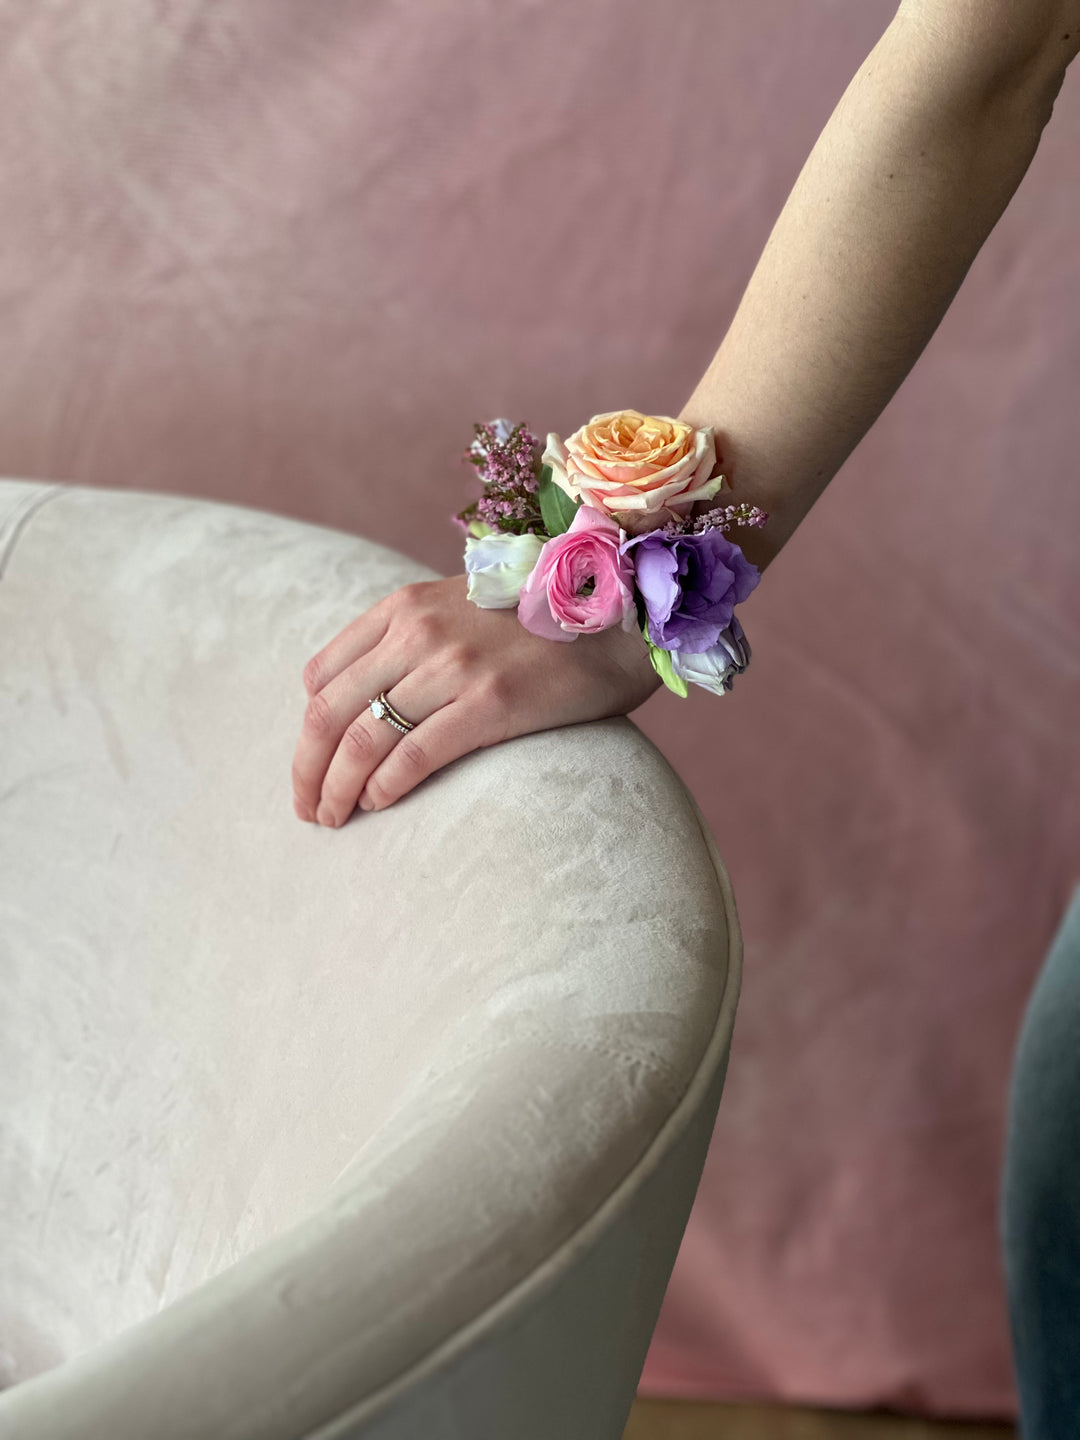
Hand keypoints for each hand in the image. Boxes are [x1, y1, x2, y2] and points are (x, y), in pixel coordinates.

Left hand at [291, 574, 660, 824]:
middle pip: (328, 711)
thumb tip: (368, 704)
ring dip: (336, 789)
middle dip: (307, 769)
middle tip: (306, 810)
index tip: (314, 765)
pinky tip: (379, 805)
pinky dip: (385, 787)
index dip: (308, 729)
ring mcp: (455, 666)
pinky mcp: (491, 703)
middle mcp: (420, 630)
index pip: (322, 674)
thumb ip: (414, 642)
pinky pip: (414, 754)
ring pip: (362, 738)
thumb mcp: (463, 610)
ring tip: (332, 820)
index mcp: (405, 606)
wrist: (624, 622)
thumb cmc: (545, 626)